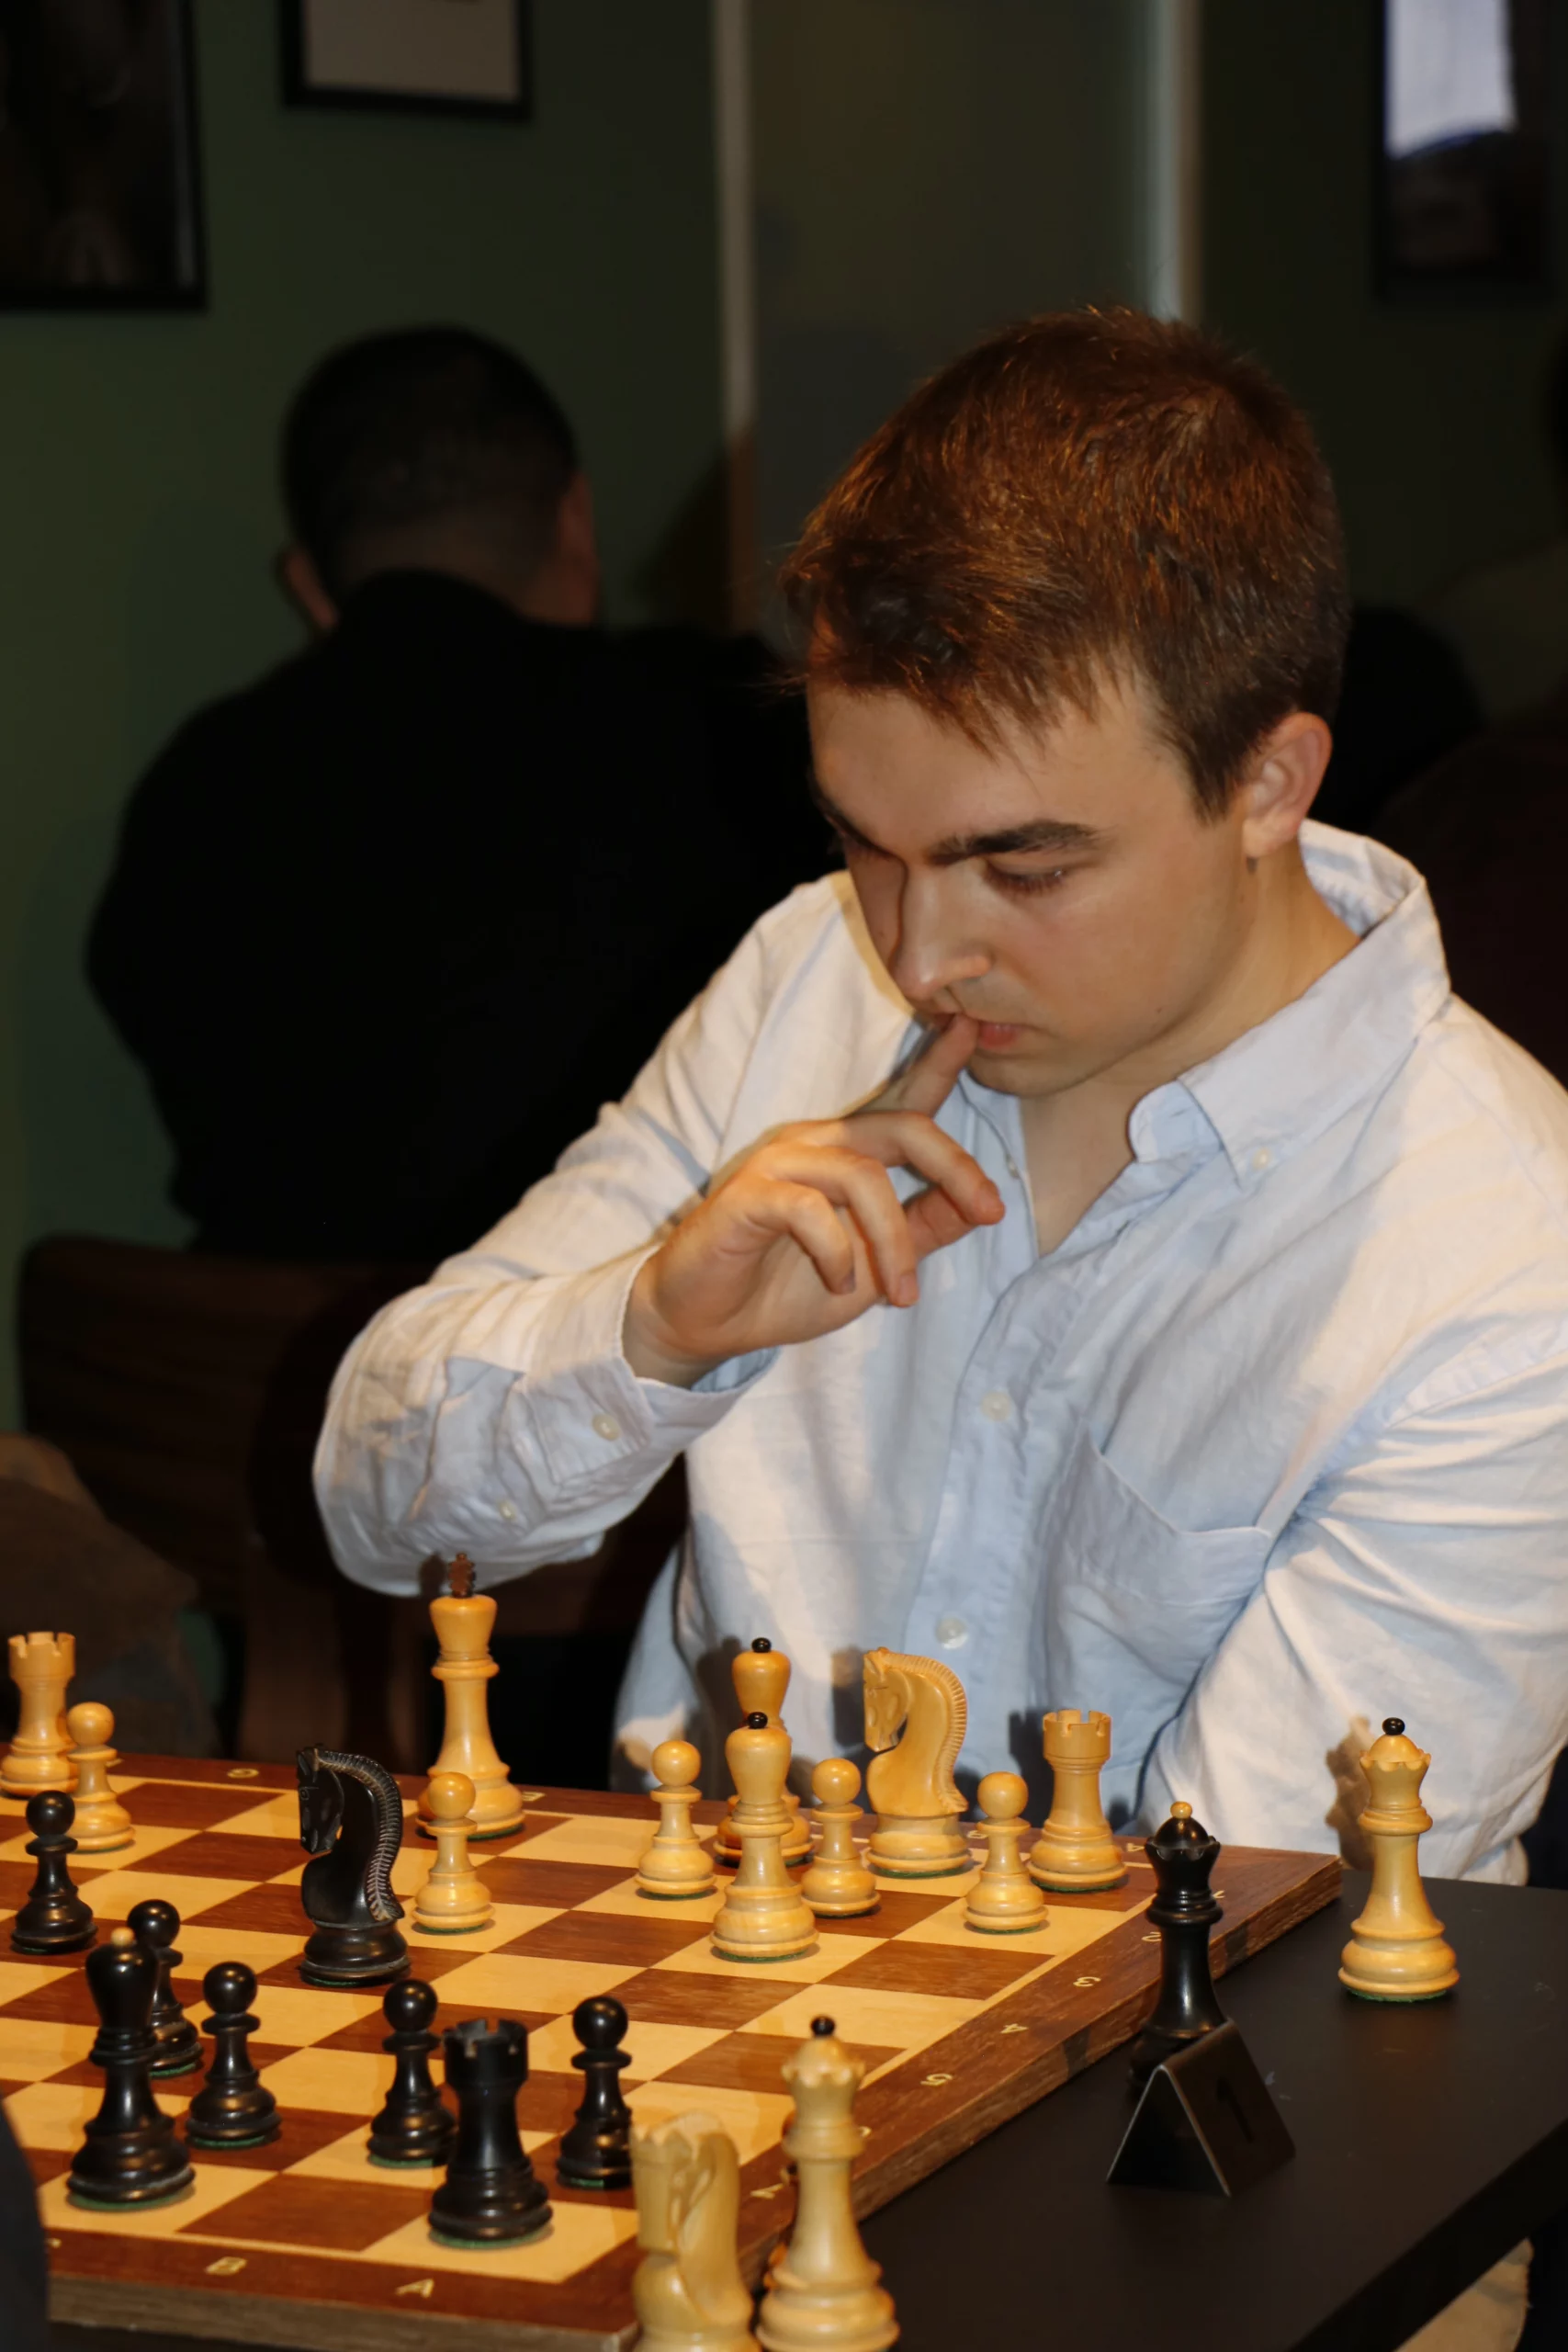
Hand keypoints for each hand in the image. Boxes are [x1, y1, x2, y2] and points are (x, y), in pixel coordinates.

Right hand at [624, 1016, 1003, 1385]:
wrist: (707, 1324)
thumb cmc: (785, 1288)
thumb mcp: (875, 1266)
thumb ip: (923, 1231)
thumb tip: (983, 1206)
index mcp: (848, 1155)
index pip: (904, 1102)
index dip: (940, 1064)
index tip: (972, 1025)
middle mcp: (817, 1145)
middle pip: (903, 1127)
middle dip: (955, 1167)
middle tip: (990, 1211)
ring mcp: (779, 1164)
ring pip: (863, 1175)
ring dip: (894, 1240)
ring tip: (900, 1291)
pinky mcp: (748, 1195)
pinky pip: (810, 1208)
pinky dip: (837, 1249)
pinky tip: (839, 1280)